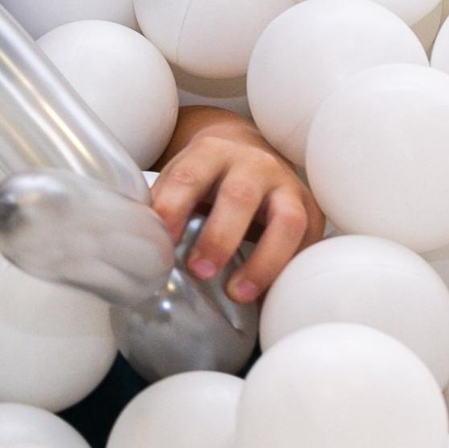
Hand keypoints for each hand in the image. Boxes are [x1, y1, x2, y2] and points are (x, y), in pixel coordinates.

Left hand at [150, 109, 323, 304]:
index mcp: (212, 151)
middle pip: (239, 197)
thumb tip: (136, 249)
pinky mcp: (312, 211)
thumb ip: (165, 203)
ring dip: (262, 262)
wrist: (252, 150)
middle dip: (218, 237)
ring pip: (287, 222)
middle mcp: (254, 164)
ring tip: (237, 294)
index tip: (162, 241)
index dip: (174, 207)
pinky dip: (287, 273)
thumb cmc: (207, 175)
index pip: (190, 176)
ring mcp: (288, 186)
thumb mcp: (183, 176)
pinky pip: (307, 245)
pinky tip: (265, 297)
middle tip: (198, 271)